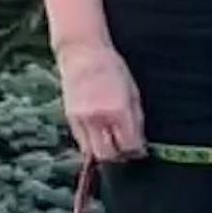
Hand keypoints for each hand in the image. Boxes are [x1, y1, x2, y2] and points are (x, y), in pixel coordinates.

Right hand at [60, 43, 143, 165]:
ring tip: (115, 146)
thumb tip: (139, 143)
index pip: (128, 145)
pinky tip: (102, 137)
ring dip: (105, 154)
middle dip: (120, 157)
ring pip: (92, 152)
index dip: (137, 152)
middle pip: (108, 154)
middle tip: (128, 152)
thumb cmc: (113, 70)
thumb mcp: (133, 93)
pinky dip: (93, 145)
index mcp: (118, 111)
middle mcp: (98, 118)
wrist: (82, 54)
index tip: (141, 150)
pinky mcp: (70, 118)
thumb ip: (136, 120)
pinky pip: (82, 142)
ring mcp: (81, 120)